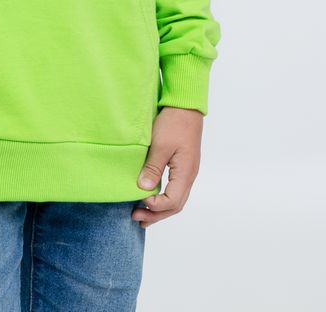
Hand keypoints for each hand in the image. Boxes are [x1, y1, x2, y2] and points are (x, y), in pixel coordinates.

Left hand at [132, 106, 202, 227]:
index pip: (172, 202)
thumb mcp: (160, 145)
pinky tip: (151, 197)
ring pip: (176, 199)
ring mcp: (187, 172)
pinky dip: (163, 198)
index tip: (137, 201)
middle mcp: (189, 176)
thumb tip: (144, 190)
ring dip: (159, 209)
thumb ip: (153, 168)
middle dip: (156, 215)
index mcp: (185, 173)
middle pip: (175, 205)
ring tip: (142, 215)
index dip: (154, 206)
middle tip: (135, 218)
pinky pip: (175, 190)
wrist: (186, 107)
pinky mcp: (183, 166)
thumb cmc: (174, 123)